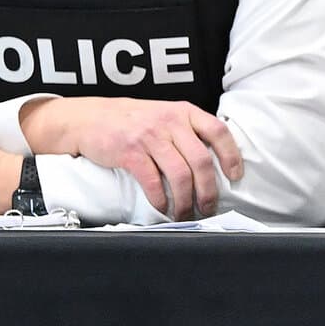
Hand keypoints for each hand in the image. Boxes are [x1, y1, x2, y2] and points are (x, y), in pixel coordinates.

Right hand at [20, 96, 243, 219]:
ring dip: (186, 200)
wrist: (89, 117)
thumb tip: (215, 161)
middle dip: (209, 190)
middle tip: (209, 206)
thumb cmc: (132, 120)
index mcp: (185, 112)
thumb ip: (188, 131)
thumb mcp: (165, 115)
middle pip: (201, 160)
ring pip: (180, 174)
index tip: (235, 176)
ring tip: (186, 213)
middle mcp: (170, 122)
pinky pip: (153, 181)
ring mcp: (150, 137)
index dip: (231, 156)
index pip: (218, 132)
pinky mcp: (130, 152)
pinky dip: (161, 199)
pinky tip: (162, 208)